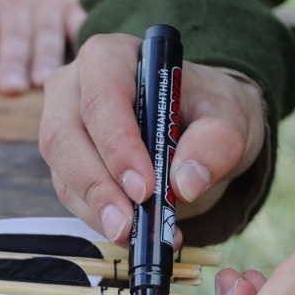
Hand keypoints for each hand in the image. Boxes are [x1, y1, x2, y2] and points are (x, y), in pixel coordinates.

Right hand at [39, 34, 265, 244]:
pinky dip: (100, 220)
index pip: (102, 98)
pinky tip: (134, 234)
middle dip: (97, 187)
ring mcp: (64, 126)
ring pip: (64, 173)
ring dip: (98, 211)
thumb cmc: (208, 111)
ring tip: (138, 236)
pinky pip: (72, 196)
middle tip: (129, 225)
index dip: (118, 145)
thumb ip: (216, 143)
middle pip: (65, 137)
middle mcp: (75, 88)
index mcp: (112, 58)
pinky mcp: (66, 164)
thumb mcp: (230, 118)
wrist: (200, 128)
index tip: (145, 189)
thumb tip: (185, 183)